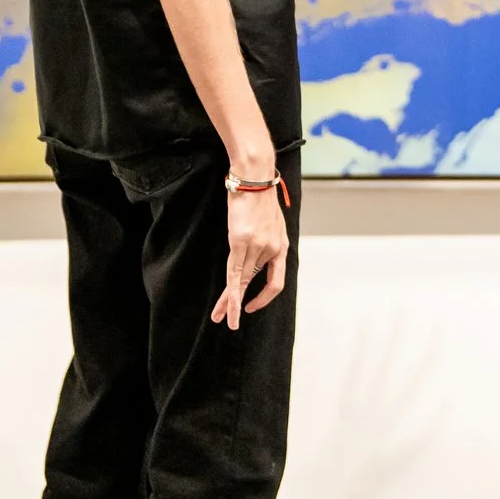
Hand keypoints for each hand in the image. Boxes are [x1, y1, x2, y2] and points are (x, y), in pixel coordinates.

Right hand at [212, 179, 289, 330]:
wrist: (254, 176)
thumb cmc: (258, 195)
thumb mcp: (269, 221)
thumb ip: (264, 239)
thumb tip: (252, 252)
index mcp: (281, 245)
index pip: (276, 280)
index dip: (265, 296)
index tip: (251, 305)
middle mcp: (271, 249)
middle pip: (255, 284)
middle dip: (241, 304)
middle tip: (231, 322)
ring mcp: (257, 246)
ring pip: (242, 282)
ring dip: (230, 302)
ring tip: (218, 317)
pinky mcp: (241, 242)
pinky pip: (235, 274)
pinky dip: (231, 293)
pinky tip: (227, 306)